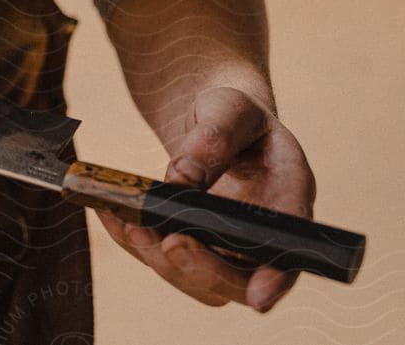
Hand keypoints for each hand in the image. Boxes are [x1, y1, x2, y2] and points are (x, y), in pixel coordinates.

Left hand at [95, 86, 315, 312]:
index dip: (279, 277)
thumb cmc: (232, 112)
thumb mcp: (229, 108)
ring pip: (202, 282)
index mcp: (289, 191)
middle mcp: (264, 230)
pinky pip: (166, 259)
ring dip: (164, 263)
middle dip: (206, 270)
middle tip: (171, 244)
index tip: (259, 296)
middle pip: (244, 277)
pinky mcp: (194, 246)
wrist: (217, 119)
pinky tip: (112, 215)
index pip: (292, 244)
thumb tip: (179, 182)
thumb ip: (213, 138)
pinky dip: (135, 243)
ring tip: (131, 224)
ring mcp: (229, 246)